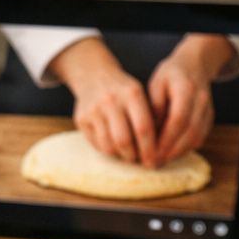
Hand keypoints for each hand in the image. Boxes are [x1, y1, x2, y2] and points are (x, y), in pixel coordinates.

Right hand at [48, 36, 156, 166]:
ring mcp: (93, 110)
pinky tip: (115, 147)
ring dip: (120, 155)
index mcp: (131, 94)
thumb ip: (148, 118)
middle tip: (141, 162)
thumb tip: (157, 150)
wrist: (94, 76)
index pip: (143, 128)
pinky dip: (108, 150)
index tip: (155, 161)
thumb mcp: (140, 95)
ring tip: (128, 155)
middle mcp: (110, 101)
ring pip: (108, 145)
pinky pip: (96, 143)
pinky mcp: (81, 119)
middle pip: (124, 140)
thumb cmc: (124, 91)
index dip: (150, 149)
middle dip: (134, 156)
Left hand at [148, 34, 229, 164]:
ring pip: (198, 136)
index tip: (152, 151)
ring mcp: (208, 109)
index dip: (166, 138)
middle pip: (190, 131)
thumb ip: (154, 106)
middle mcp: (201, 100)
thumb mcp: (155, 84)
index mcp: (186, 89)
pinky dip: (187, 147)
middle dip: (171, 150)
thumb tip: (150, 131)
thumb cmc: (170, 75)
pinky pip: (201, 136)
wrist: (194, 65)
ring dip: (179, 152)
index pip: (178, 119)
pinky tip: (171, 154)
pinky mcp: (210, 116)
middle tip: (154, 162)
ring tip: (160, 161)